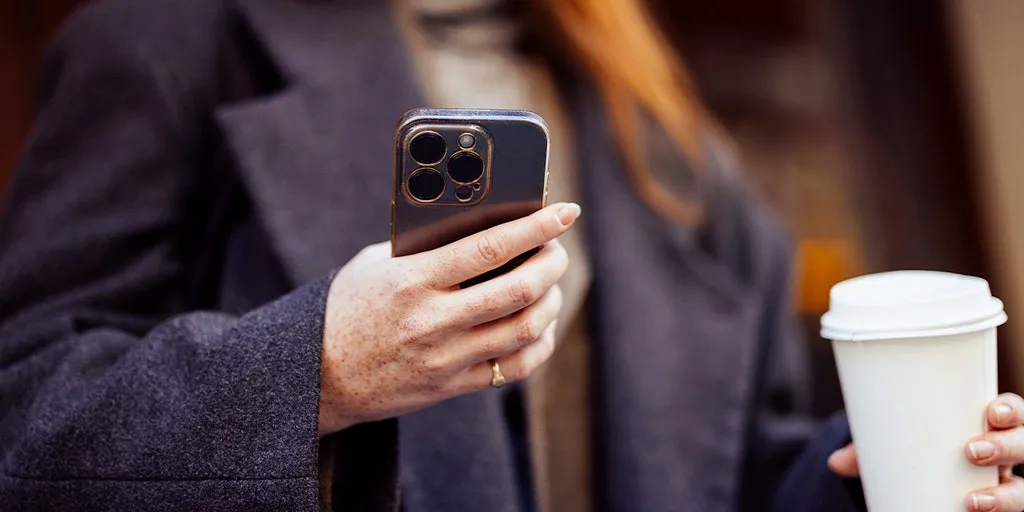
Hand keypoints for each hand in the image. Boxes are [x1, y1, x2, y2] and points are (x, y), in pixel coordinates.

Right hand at [317, 202, 580, 435]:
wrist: (320, 375)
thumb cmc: (350, 307)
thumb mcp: (377, 264)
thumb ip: (424, 247)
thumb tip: (484, 224)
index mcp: (412, 281)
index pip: (488, 247)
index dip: (534, 227)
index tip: (564, 211)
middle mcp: (432, 321)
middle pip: (518, 290)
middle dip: (552, 263)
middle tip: (558, 249)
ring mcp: (446, 358)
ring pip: (524, 329)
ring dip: (550, 301)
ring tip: (550, 284)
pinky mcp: (452, 386)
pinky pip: (515, 367)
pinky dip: (538, 342)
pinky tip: (539, 325)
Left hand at [828, 393, 1023, 510]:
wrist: (930, 484)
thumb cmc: (921, 451)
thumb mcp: (899, 445)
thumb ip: (871, 450)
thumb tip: (835, 462)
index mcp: (988, 425)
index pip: (1014, 411)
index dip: (1011, 408)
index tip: (992, 409)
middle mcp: (1007, 454)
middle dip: (1008, 446)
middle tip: (972, 451)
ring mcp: (1008, 484)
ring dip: (1007, 495)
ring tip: (974, 501)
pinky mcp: (1001, 508)